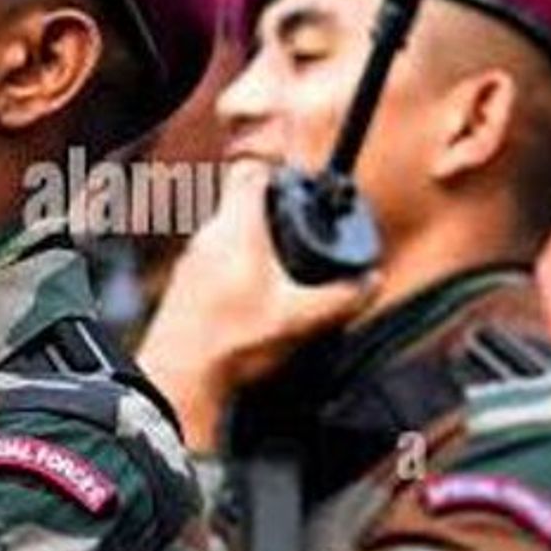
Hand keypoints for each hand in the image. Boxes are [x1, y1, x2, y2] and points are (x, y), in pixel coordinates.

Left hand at [137, 162, 376, 447]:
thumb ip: (342, 298)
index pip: (251, 171)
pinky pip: (216, 258)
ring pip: (229, 232)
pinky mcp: (185, 284)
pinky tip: (254, 299)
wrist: (178, 379)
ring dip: (256, 242)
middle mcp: (209, 236)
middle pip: (242, 201)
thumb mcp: (301, 320)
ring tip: (282, 271)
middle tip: (302, 233)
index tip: (299, 187)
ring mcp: (192, 260)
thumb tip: (372, 282)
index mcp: (237, 230)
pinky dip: (239, 267)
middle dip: (275, 213)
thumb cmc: (231, 344)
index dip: (278, 171)